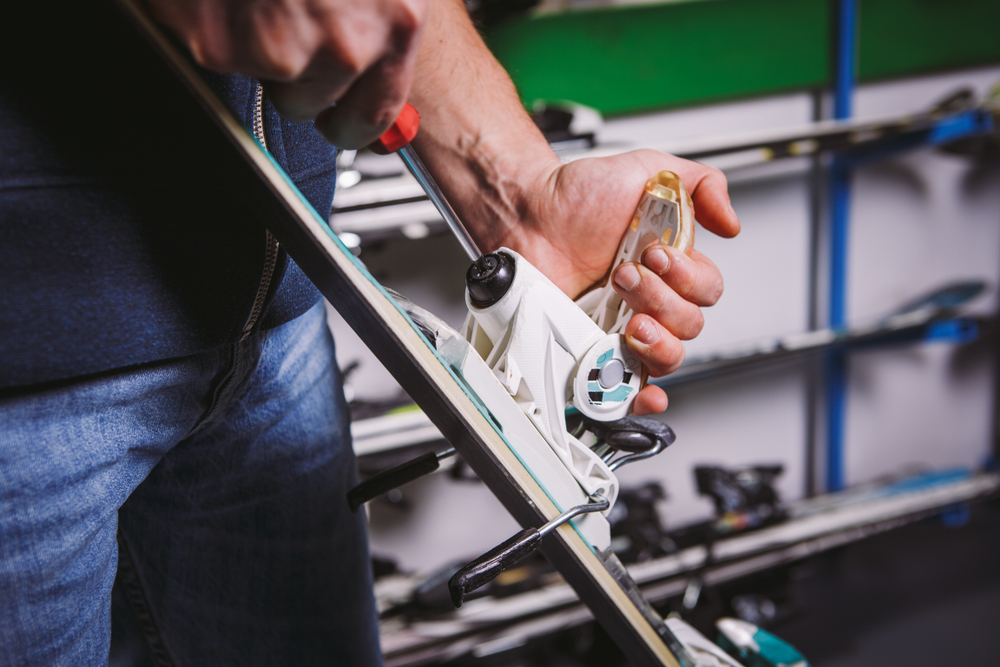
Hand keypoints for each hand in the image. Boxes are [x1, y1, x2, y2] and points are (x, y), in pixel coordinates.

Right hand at [148, 0, 427, 147]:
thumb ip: (386, 12)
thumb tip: (376, 59)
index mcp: (395, 20)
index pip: (377, 114)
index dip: (352, 119)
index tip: (341, 120)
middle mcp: (343, 44)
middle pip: (313, 105)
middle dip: (296, 73)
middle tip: (282, 18)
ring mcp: (278, 49)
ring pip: (261, 79)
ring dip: (252, 41)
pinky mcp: (217, 44)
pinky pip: (214, 52)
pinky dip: (210, 22)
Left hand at [503, 149, 739, 415]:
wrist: (524, 214)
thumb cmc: (575, 196)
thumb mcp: (647, 169)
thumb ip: (700, 184)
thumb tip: (732, 222)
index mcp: (667, 265)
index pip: (707, 289)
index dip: (687, 276)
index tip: (655, 254)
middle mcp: (649, 299)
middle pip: (690, 325)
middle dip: (661, 299)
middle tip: (624, 274)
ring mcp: (622, 327)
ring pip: (667, 356)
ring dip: (655, 339)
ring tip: (626, 315)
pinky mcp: (594, 350)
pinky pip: (627, 386)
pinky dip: (642, 396)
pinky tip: (645, 390)